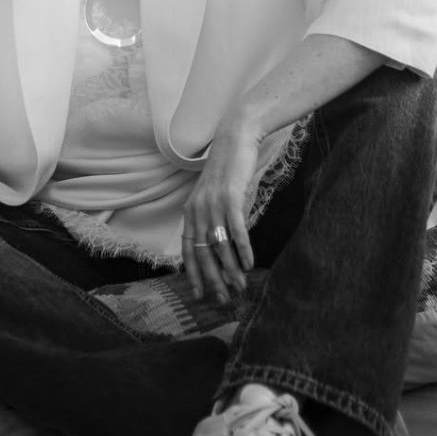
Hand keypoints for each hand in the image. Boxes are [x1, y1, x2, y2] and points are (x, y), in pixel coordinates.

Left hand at [181, 116, 260, 305]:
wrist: (236, 138)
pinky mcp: (231, 197)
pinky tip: (249, 264)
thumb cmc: (228, 170)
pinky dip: (242, 249)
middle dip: (212, 279)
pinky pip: (236, 230)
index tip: (198, 294)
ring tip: (240, 287)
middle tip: (223, 299)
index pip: (187, 249)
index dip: (192, 273)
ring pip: (219, 246)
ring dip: (230, 270)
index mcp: (191, 211)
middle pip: (202, 252)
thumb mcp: (216, 197)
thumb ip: (215, 221)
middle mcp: (198, 209)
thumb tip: (224, 249)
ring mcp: (214, 204)